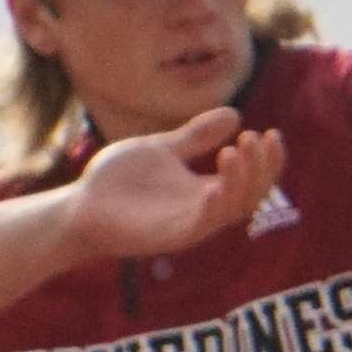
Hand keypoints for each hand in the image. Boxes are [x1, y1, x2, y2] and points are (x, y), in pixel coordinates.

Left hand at [67, 109, 285, 261]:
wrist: (82, 204)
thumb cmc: (118, 182)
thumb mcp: (163, 149)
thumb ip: (195, 136)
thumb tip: (234, 114)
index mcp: (204, 190)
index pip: (250, 179)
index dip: (266, 160)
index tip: (269, 132)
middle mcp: (203, 210)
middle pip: (251, 195)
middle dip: (261, 168)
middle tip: (256, 138)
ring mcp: (189, 224)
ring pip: (233, 209)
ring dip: (242, 180)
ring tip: (236, 150)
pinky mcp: (172, 236)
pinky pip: (206, 223)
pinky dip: (219, 202)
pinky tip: (220, 177)